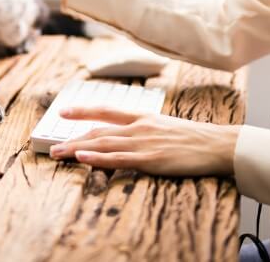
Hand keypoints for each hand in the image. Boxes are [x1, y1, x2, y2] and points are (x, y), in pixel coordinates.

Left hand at [48, 106, 239, 177]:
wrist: (218, 145)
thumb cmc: (196, 139)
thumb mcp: (167, 127)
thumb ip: (148, 130)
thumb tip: (131, 136)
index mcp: (143, 117)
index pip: (107, 110)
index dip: (84, 111)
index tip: (64, 111)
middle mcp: (139, 127)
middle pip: (99, 131)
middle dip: (73, 138)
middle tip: (52, 146)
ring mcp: (143, 142)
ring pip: (102, 144)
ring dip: (77, 149)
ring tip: (57, 153)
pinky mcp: (150, 159)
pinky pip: (118, 158)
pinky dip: (97, 158)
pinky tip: (82, 158)